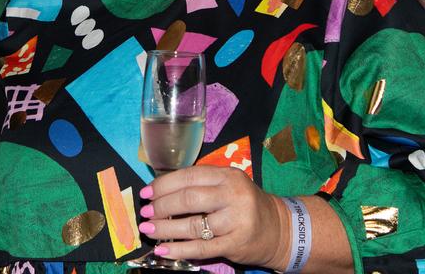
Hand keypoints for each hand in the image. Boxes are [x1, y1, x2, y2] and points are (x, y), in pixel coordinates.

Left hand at [138, 165, 289, 268]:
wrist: (279, 229)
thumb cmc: (243, 204)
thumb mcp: (227, 185)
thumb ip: (200, 184)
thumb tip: (160, 190)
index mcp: (227, 176)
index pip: (189, 176)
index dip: (163, 184)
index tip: (146, 193)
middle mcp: (233, 195)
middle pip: (189, 199)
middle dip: (162, 206)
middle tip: (146, 212)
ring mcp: (236, 221)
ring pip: (193, 225)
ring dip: (166, 229)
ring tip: (149, 229)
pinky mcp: (236, 244)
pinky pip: (202, 248)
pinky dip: (179, 250)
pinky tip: (163, 250)